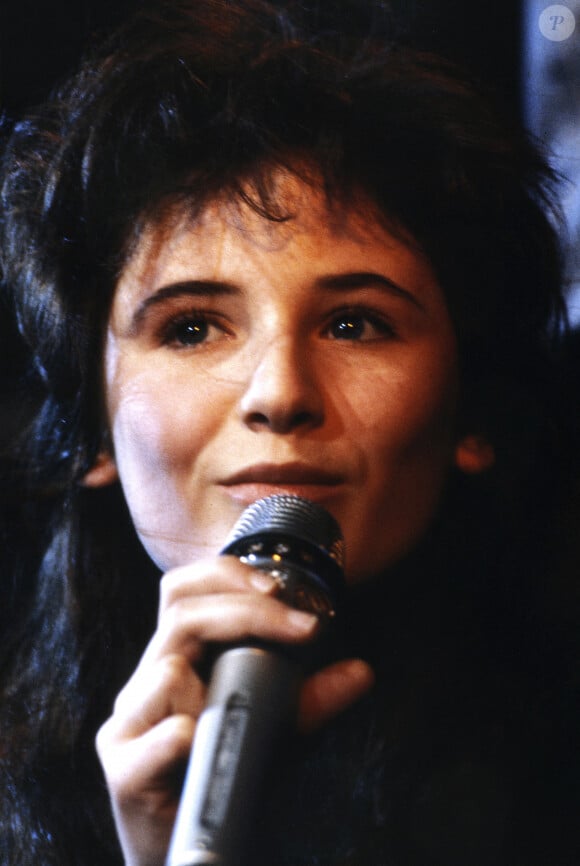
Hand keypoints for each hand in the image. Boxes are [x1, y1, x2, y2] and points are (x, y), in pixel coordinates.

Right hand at [96, 556, 373, 865]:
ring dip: (219, 689)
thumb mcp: (273, 731)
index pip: (183, 591)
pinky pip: (154, 738)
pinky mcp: (121, 769)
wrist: (188, 854)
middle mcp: (146, 683)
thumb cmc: (225, 777)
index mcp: (175, 662)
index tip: (279, 589)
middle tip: (301, 628)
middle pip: (180, 615)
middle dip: (246, 613)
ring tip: (242, 720)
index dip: (226, 575)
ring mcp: (127, 724)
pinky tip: (196, 741)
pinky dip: (180, 736)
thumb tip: (361, 671)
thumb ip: (309, 700)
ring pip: (167, 670)